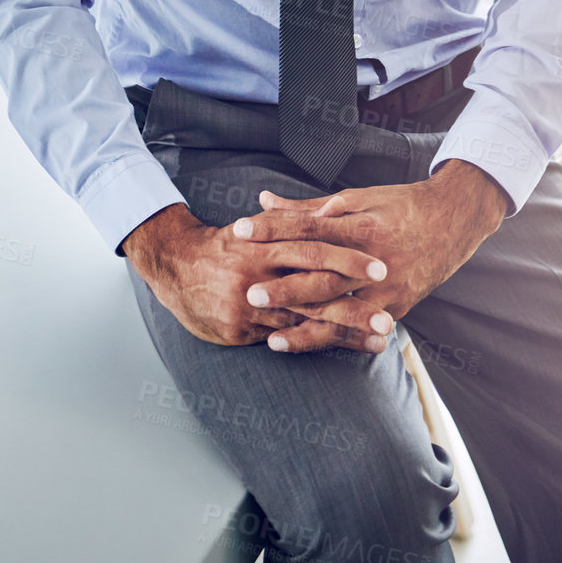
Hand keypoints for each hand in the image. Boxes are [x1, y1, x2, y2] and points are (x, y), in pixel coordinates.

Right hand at [121, 201, 391, 349]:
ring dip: (344, 331)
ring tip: (379, 338)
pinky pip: (283, 337)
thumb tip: (331, 212)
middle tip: (387, 316)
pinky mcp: (242, 330)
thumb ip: (292, 223)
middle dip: (352, 305)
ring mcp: (251, 305)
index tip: (378, 268)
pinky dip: (314, 343)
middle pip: (313, 289)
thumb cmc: (224, 245)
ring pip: (304, 320)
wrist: (174, 266)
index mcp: (265, 242)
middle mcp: (259, 273)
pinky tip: (341, 350)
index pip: (313, 249)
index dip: (347, 259)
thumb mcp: (256, 227)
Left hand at [238, 160, 508, 354]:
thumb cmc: (399, 205)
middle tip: (248, 294)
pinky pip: (359, 329)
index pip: (309, 227)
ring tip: (272, 337)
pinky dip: (333, 340)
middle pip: (323, 276)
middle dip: (285, 288)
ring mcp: (387, 289)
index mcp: (362, 225)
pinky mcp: (396, 308)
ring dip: (306, 326)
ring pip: (341, 312)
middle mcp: (374, 260)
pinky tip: (307, 347)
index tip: (240, 230)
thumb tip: (265, 201)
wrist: (454, 221)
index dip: (273, 228)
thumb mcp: (358, 197)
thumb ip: (310, 207)